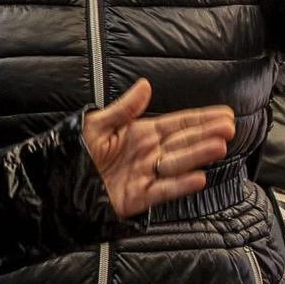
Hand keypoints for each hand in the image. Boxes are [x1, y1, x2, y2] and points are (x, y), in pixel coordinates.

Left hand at [83, 78, 235, 217]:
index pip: (178, 123)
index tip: (224, 114)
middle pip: (184, 142)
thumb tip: (145, 85)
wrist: (55, 186)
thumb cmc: (73, 153)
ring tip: (219, 147)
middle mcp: (148, 153)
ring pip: (178, 164)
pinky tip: (198, 178)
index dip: (202, 118)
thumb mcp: (96, 125)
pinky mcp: (138, 198)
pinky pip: (163, 190)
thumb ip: (123, 109)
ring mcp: (145, 175)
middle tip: (229, 128)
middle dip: (207, 134)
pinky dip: (180, 185)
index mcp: (140, 133)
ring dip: (199, 155)